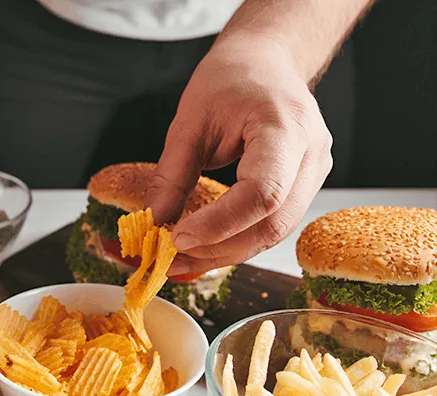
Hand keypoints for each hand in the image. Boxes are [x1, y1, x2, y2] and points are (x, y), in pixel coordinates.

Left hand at [145, 34, 332, 275]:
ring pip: (276, 232)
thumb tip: (154, 221)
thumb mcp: (190, 121)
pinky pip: (274, 224)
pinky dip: (238, 240)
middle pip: (273, 223)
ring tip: (183, 259)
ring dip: (227, 252)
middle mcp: (311, 154)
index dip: (219, 224)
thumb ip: (172, 174)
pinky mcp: (305, 185)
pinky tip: (206, 247)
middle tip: (172, 259)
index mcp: (285, 127)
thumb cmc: (231, 80)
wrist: (266, 62)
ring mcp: (315, 172)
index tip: (176, 238)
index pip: (261, 193)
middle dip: (220, 248)